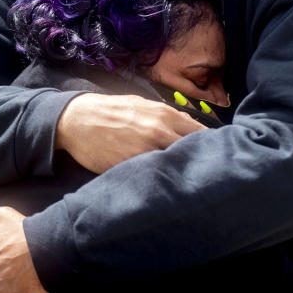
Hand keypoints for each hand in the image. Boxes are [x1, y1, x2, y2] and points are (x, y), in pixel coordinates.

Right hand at [56, 93, 205, 172]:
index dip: (210, 146)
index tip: (215, 156)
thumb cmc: (111, 111)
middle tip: (207, 174)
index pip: (201, 133)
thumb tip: (190, 124)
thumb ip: (168, 115)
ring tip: (189, 183)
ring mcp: (146, 150)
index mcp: (165, 115)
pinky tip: (165, 187)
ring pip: (177, 166)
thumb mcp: (142, 105)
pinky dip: (161, 182)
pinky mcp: (131, 167)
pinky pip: (154, 177)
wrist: (78, 120)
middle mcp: (160, 132)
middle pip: (194, 151)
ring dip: (183, 174)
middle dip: (201, 162)